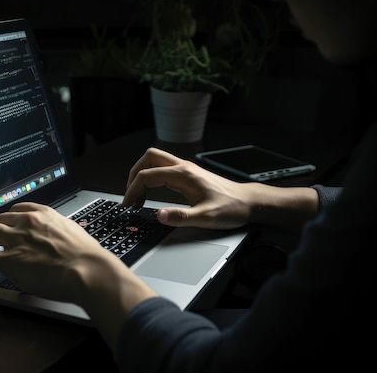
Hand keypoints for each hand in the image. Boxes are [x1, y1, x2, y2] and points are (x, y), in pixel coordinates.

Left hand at [0, 201, 116, 302]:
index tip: (5, 224)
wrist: (87, 270)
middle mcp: (27, 223)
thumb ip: (61, 234)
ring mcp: (16, 240)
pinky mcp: (8, 260)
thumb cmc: (88, 257)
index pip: (18, 210)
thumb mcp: (75, 234)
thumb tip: (62, 242)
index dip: (7, 219)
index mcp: (44, 215)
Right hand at [122, 147, 320, 231]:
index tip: (127, 205)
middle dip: (134, 175)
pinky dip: (152, 179)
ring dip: (142, 175)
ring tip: (137, 197)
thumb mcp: (207, 217)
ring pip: (155, 161)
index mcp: (184, 175)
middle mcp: (183, 167)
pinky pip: (163, 170)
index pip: (147, 175)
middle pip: (149, 158)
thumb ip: (182, 217)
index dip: (132, 189)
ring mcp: (186, 169)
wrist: (249, 203)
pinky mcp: (188, 175)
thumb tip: (159, 215)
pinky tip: (151, 195)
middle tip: (129, 195)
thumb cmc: (231, 208)